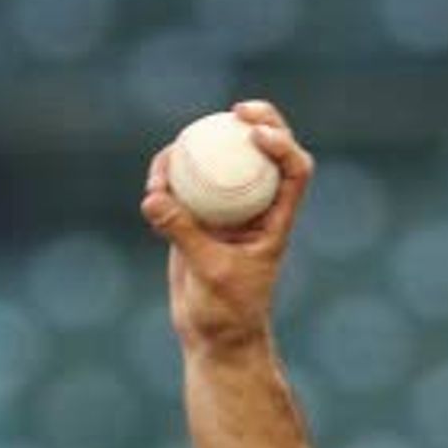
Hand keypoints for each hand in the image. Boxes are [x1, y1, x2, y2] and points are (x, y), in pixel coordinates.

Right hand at [142, 98, 315, 354]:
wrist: (213, 337)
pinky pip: (183, 183)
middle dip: (257, 119)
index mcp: (276, 218)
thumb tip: (154, 197)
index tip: (256, 135)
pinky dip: (168, 177)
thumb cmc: (226, 311)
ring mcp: (225, 208)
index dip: (283, 143)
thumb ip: (184, 232)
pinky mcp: (196, 216)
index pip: (294, 170)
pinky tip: (153, 185)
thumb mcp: (208, 271)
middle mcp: (255, 206)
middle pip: (264, 150)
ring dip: (197, 148)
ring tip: (168, 160)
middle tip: (234, 110)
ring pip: (219, 160)